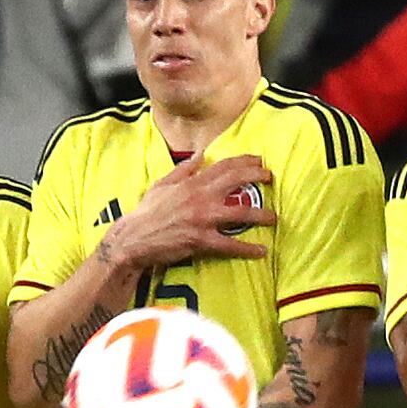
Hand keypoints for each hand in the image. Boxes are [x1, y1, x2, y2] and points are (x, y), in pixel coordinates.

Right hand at [109, 149, 274, 273]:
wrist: (133, 238)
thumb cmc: (146, 212)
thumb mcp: (162, 184)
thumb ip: (183, 170)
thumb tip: (199, 156)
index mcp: (192, 183)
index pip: (224, 166)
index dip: (244, 161)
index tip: (258, 160)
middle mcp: (201, 197)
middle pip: (237, 182)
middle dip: (258, 177)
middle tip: (271, 179)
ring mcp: (203, 219)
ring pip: (240, 213)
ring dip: (261, 214)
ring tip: (273, 218)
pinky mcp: (202, 241)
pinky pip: (230, 244)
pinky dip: (247, 248)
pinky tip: (261, 251)